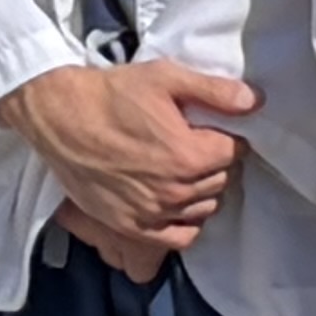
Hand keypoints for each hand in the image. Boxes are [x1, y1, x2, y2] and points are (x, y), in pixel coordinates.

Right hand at [0, 59, 250, 281]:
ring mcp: (153, 213)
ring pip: (204, 208)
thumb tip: (256, 101)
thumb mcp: (164, 78)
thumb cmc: (111, 94)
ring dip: (201, 190)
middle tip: (193, 143)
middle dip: (213, 161)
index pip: (233, 152)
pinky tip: (176, 201)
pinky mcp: (132, 227)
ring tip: (183, 169)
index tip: (209, 127)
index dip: (224, 136)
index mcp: (189, 155)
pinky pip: (179, 237)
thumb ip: (214, 91)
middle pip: (220, 181)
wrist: (59, 116)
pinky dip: (185, 222)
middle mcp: (175, 191)